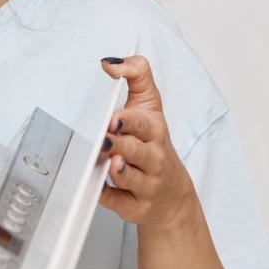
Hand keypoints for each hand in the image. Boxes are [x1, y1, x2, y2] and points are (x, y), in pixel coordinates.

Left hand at [98, 55, 198, 229]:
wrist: (170, 192)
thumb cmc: (152, 141)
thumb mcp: (149, 104)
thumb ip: (136, 74)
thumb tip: (111, 62)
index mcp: (154, 132)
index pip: (142, 124)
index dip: (128, 121)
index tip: (113, 118)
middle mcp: (153, 159)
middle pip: (137, 151)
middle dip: (121, 145)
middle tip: (104, 138)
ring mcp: (146, 185)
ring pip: (130, 178)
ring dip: (119, 171)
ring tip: (109, 162)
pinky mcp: (134, 206)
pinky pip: (119, 203)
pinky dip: (108, 198)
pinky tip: (97, 189)